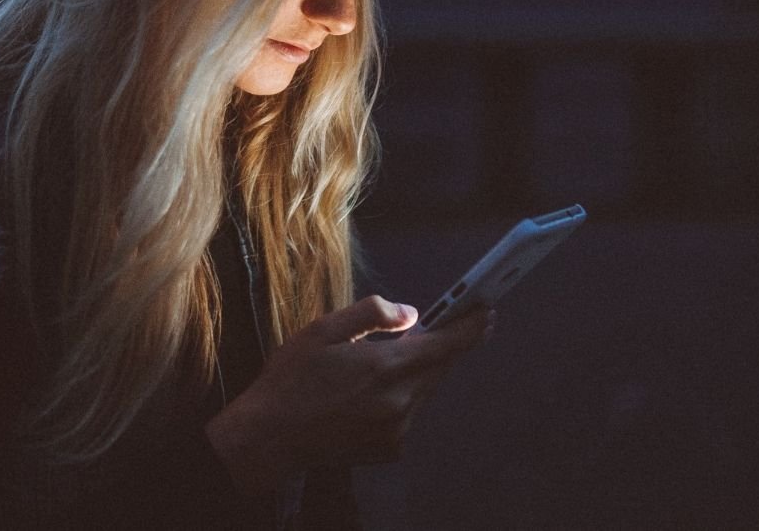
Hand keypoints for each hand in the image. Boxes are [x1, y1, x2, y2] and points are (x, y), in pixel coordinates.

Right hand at [204, 295, 492, 492]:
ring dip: (416, 373)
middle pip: (440, 367)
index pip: (447, 343)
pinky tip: (366, 396)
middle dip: (444, 346)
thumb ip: (371, 314)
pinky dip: (399, 399)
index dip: (471, 325)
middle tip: (444, 325)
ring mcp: (398, 428)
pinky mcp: (391, 448)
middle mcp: (400, 400)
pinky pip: (408, 414)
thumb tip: (411, 314)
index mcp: (386, 366)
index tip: (487, 310)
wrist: (271, 437)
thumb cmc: (292, 379)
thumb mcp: (323, 330)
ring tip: (381, 364)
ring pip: (424, 391)